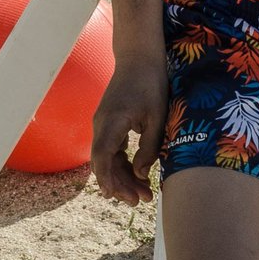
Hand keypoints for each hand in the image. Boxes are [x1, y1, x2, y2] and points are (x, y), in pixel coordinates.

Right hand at [91, 60, 168, 206]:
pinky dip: (122, 164)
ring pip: (107, 159)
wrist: (139, 58)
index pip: (102, 158)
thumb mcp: (157, 117)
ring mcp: (103, 125)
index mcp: (112, 122)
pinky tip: (138, 176)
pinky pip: (111, 150)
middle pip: (103, 163)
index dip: (108, 179)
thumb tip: (140, 173)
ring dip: (122, 177)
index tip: (117, 196)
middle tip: (140, 201)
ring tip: (144, 193)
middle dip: (120, 185)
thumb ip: (148, 147)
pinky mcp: (109, 124)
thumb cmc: (151, 84)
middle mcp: (101, 125)